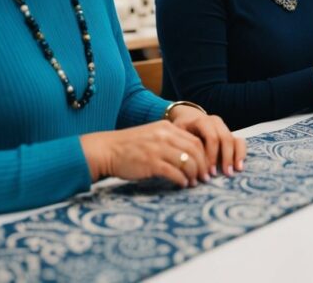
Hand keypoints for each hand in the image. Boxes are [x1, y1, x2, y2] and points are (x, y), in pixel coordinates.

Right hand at [80, 121, 210, 187]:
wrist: (106, 150)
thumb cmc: (129, 146)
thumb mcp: (152, 135)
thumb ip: (169, 141)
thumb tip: (189, 157)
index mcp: (166, 127)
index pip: (195, 140)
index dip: (204, 155)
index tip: (206, 167)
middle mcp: (164, 135)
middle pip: (195, 151)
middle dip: (202, 166)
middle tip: (205, 178)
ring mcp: (157, 149)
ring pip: (187, 162)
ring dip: (194, 174)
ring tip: (194, 183)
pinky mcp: (151, 163)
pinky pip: (174, 173)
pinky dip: (181, 180)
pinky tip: (182, 185)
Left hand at [168, 105, 245, 176]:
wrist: (187, 117)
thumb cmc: (181, 129)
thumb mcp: (178, 134)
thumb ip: (184, 146)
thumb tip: (188, 167)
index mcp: (202, 121)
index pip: (212, 138)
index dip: (212, 155)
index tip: (210, 171)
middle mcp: (215, 122)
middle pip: (225, 138)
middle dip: (226, 157)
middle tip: (225, 173)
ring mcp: (224, 127)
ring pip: (234, 139)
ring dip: (236, 156)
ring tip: (236, 170)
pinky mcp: (229, 133)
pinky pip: (239, 142)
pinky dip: (241, 153)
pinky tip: (239, 166)